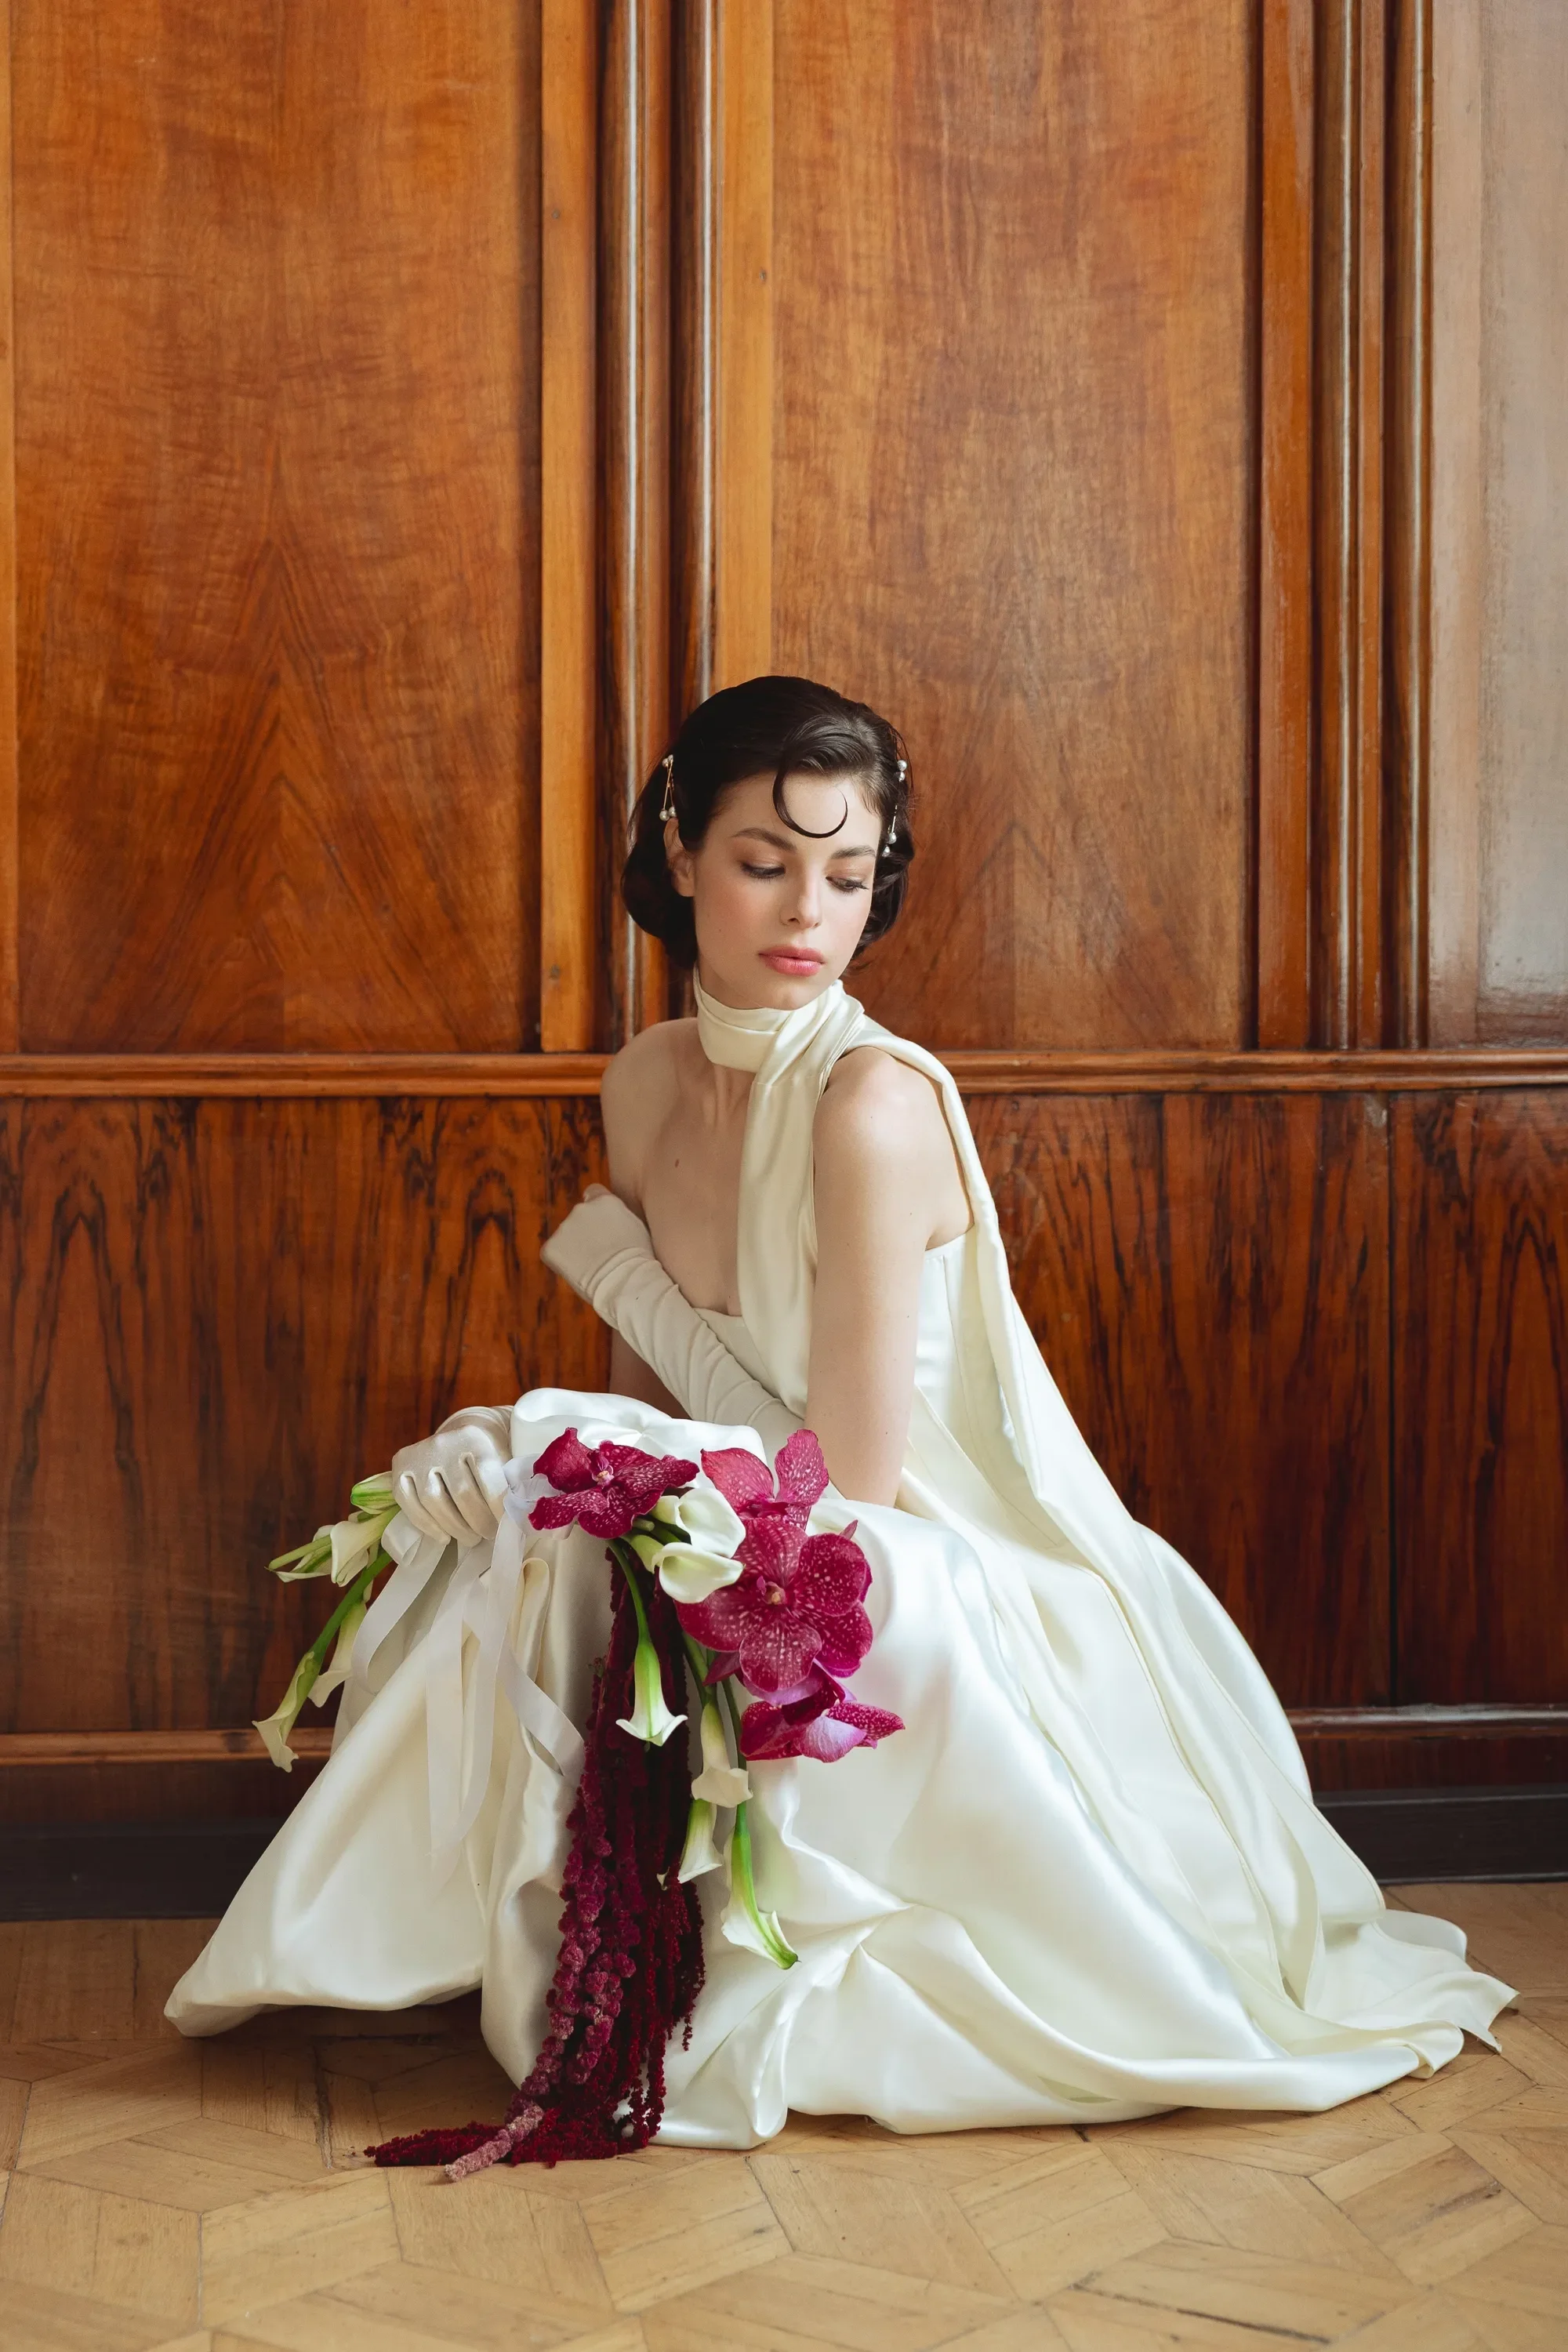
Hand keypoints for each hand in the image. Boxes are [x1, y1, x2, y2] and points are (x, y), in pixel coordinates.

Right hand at [390, 1405, 513, 1544]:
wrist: (467, 1427)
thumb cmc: (492, 1449)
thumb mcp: (506, 1455)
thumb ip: (510, 1481)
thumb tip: (516, 1518)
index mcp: (476, 1437)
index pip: (488, 1479)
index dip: (498, 1508)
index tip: (505, 1525)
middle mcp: (445, 1443)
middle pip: (461, 1493)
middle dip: (478, 1522)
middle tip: (488, 1535)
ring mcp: (420, 1453)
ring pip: (433, 1500)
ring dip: (454, 1527)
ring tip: (470, 1538)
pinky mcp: (400, 1463)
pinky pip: (407, 1501)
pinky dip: (426, 1524)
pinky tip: (443, 1536)